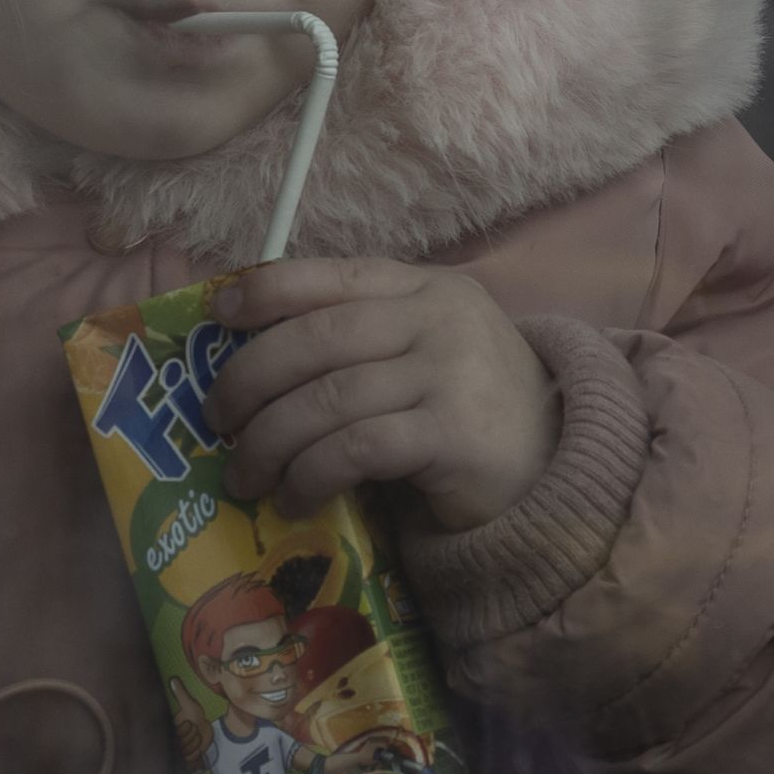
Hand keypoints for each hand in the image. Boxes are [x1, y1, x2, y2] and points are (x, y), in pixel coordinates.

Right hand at [165, 679, 209, 768]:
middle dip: (190, 736)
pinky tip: (198, 746)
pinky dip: (197, 752)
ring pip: (186, 752)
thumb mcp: (188, 704)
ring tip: (197, 735)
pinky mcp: (183, 760)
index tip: (188, 722)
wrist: (205, 729)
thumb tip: (173, 679)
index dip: (182, 730)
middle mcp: (170, 742)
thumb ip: (180, 693)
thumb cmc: (195, 716)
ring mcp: (177, 752)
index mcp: (168, 730)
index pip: (174, 735)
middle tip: (194, 728)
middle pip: (180, 744)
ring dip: (195, 743)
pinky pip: (190, 759)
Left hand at [205, 259, 556, 533]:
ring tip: (246, 475)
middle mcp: (438, 318)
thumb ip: (363, 340)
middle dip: (250, 381)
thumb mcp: (426, 350)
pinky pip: (356, 449)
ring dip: (270, 442)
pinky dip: (311, 475)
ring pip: (328, 400)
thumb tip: (252, 359)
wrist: (557, 464)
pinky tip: (296, 498)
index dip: (265, 293)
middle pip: (316, 340)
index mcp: (425, 287)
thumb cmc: (472, 409)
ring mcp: (450, 373)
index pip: (331, 275)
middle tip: (218, 421)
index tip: (216, 317)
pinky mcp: (453, 434)